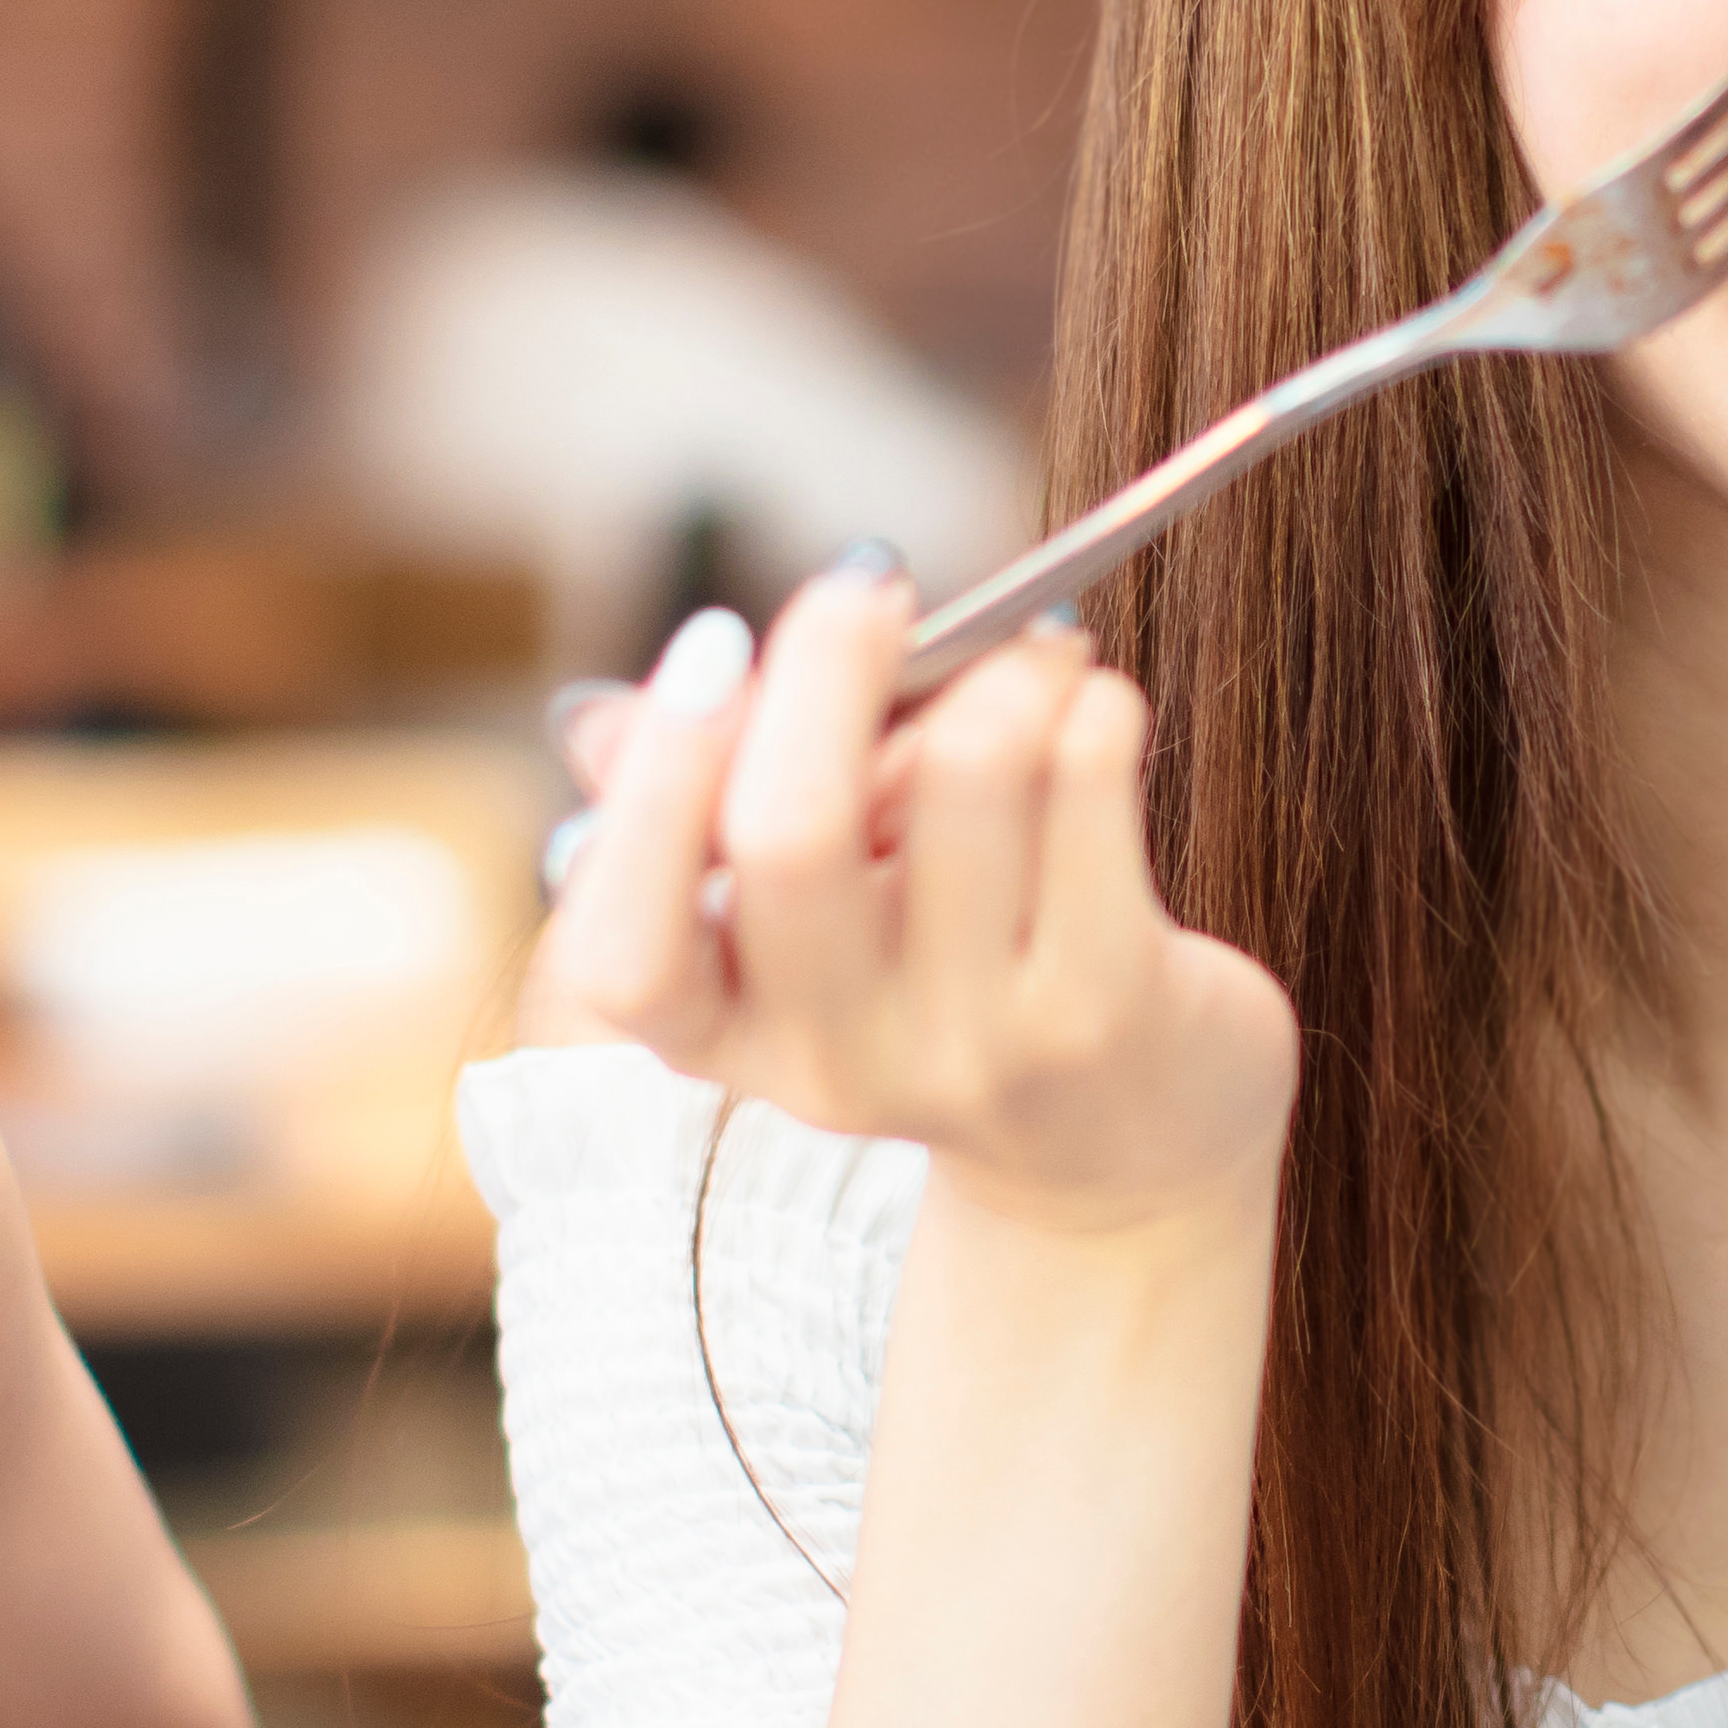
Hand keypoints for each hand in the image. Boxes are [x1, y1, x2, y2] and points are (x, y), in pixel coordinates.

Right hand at [534, 564, 1295, 1244]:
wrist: (1134, 1141)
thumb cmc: (950, 974)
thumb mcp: (815, 925)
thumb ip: (713, 814)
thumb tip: (594, 720)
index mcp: (725, 1037)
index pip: (625, 949)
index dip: (654, 790)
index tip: (715, 645)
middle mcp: (836, 1064)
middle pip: (791, 834)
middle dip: (827, 670)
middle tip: (871, 586)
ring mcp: (976, 1049)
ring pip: (964, 777)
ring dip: (999, 671)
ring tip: (1032, 655)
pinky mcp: (1110, 1010)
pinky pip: (1089, 787)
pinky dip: (1089, 707)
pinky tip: (1093, 709)